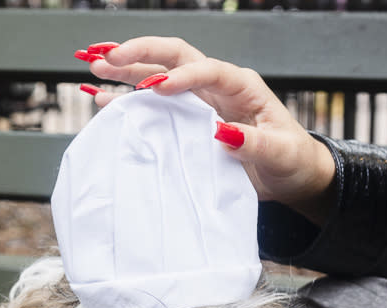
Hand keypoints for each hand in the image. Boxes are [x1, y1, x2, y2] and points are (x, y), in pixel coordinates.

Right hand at [80, 37, 335, 225]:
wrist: (291, 175)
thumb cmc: (291, 160)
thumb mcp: (280, 152)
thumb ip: (254, 143)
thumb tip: (222, 133)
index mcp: (242, 86)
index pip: (207, 70)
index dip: (181, 77)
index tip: (155, 89)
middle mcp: (218, 86)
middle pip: (175, 58)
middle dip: (141, 54)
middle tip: (107, 57)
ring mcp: (201, 102)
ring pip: (160, 76)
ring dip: (128, 71)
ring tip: (94, 66)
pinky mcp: (190, 121)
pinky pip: (156, 106)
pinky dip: (130, 100)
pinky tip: (103, 97)